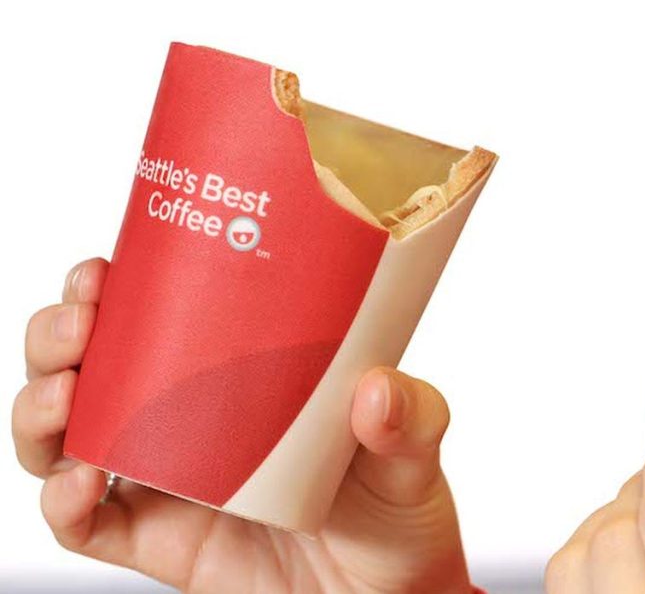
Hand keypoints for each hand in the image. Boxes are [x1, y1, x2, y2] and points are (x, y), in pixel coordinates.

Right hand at [14, 257, 471, 593]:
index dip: (120, 289)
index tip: (108, 269)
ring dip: (42, 408)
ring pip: (69, 436)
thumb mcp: (416, 445)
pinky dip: (62, 502)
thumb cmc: (397, 506)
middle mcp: (192, 420)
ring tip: (62, 397)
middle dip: (63, 336)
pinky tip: (78, 482)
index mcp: (240, 376)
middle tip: (80, 323)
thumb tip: (375, 392)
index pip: (163, 316)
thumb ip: (410, 415)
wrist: (387, 593)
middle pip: (97, 366)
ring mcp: (169, 481)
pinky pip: (87, 522)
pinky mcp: (159, 542)